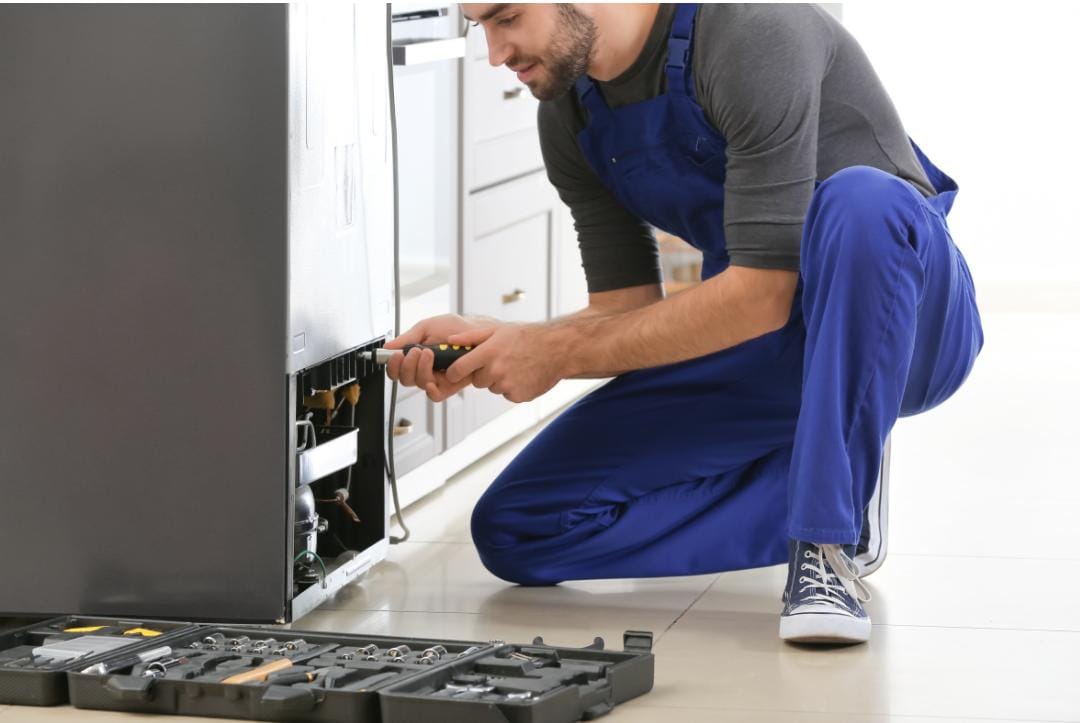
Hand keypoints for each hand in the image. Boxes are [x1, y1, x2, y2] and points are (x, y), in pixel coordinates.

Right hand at [383, 314, 501, 401]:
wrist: (480, 332)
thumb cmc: (457, 328)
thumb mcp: (428, 327)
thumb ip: (408, 338)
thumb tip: (388, 347)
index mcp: (417, 355)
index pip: (397, 367)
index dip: (393, 365)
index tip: (395, 355)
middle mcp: (425, 368)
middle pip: (405, 378)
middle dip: (406, 366)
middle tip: (415, 352)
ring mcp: (437, 378)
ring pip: (419, 384)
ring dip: (420, 370)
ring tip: (428, 353)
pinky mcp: (450, 386)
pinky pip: (436, 395)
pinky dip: (431, 390)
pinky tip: (432, 380)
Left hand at [443, 323, 562, 402]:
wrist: (556, 349)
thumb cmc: (527, 337)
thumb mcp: (498, 330)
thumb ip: (471, 337)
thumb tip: (450, 341)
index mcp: (488, 352)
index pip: (458, 370)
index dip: (454, 372)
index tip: (455, 372)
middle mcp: (496, 370)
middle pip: (477, 381)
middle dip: (484, 373)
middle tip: (500, 360)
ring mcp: (508, 385)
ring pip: (493, 387)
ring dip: (499, 380)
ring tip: (515, 365)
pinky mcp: (518, 396)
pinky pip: (507, 394)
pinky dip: (513, 387)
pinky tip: (523, 374)